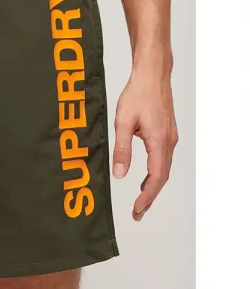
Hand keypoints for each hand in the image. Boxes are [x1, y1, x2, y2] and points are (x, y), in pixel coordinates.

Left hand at [112, 66, 177, 219]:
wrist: (152, 75)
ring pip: (164, 169)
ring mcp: (170, 137)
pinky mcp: (167, 133)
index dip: (146, 197)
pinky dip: (156, 173)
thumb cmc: (137, 94)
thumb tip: (120, 174)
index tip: (137, 209)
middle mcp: (168, 142)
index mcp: (159, 142)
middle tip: (138, 212)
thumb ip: (122, 150)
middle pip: (162, 177)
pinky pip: (163, 159)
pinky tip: (146, 177)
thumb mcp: (123, 123)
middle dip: (150, 197)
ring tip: (141, 201)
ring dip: (153, 186)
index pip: (156, 178)